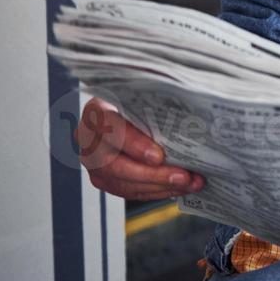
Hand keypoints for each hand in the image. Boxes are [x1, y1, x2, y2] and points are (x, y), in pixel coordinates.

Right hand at [76, 97, 204, 200]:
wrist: (131, 110)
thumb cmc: (139, 99)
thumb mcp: (146, 89)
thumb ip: (157, 94)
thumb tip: (185, 101)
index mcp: (96, 112)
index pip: (109, 128)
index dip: (134, 144)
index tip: (159, 156)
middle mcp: (90, 139)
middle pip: (114, 164)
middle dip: (151, 174)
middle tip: (182, 176)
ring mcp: (95, 163)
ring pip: (123, 183)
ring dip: (159, 186)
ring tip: (189, 183)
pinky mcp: (107, 179)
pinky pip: (130, 191)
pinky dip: (157, 191)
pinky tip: (180, 187)